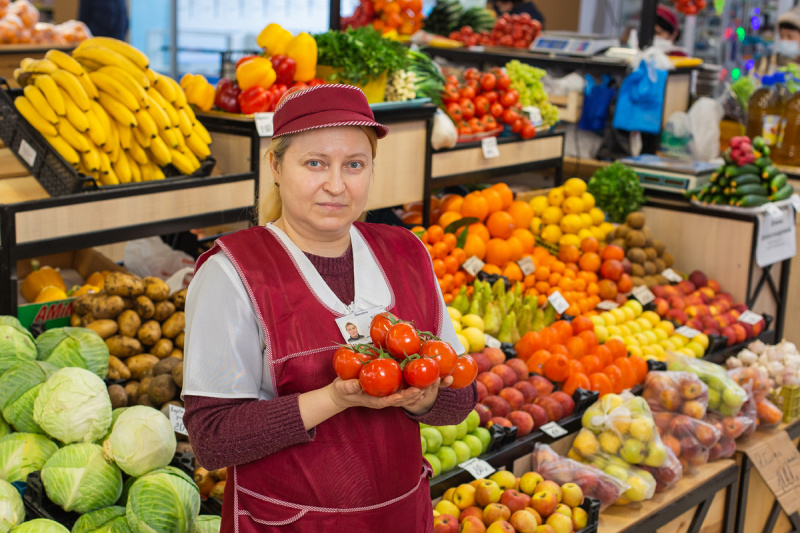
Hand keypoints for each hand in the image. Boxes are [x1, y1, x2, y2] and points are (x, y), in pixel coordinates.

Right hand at [327, 376, 450, 411]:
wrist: (342, 394)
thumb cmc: (343, 391)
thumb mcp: (344, 388)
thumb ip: (349, 387)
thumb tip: (354, 384)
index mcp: (378, 401)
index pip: (395, 400)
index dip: (406, 396)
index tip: (416, 391)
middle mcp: (387, 399)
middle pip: (407, 398)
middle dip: (420, 392)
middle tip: (433, 384)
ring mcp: (389, 393)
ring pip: (409, 393)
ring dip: (423, 388)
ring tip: (436, 380)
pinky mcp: (390, 387)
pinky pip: (405, 386)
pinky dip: (416, 382)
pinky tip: (426, 376)